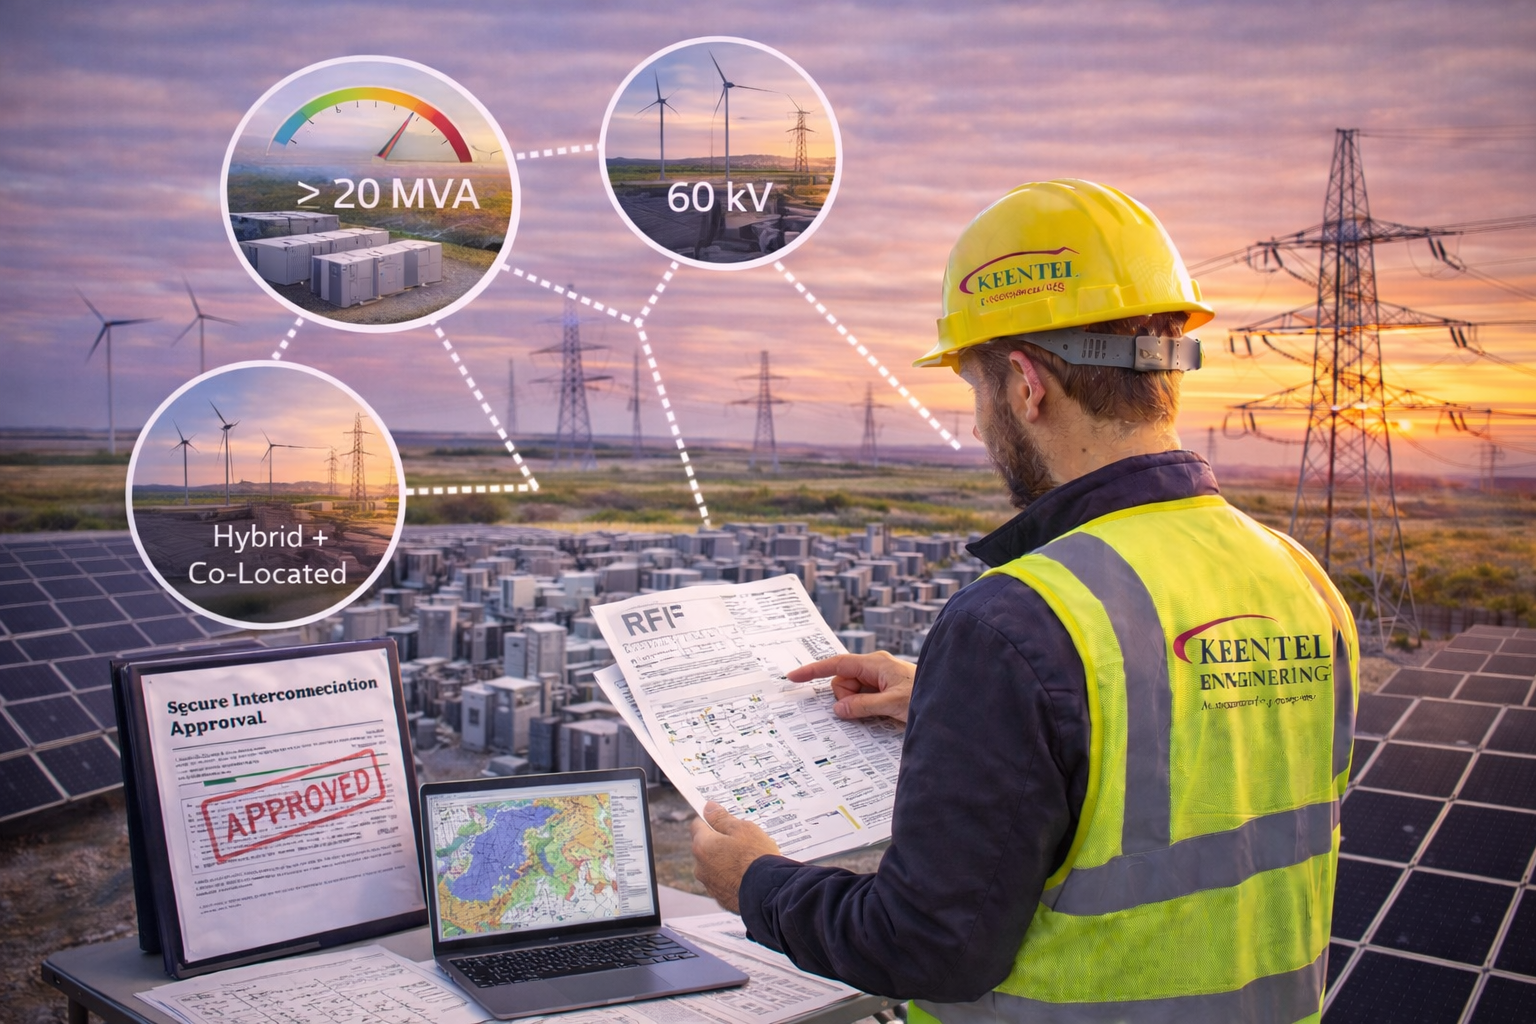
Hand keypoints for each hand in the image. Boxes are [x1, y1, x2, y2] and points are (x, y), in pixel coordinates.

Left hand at [690, 802, 781, 912]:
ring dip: (726, 861)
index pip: (697, 825)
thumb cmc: (757, 858)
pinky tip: (748, 875)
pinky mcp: (721, 899)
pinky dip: (732, 878)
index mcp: (702, 846)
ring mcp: (710, 885)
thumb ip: (722, 818)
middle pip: (706, 847)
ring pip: (715, 866)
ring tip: (749, 860)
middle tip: (742, 840)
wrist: (769, 893)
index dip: (710, 820)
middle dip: (720, 842)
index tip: (721, 819)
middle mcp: (701, 867)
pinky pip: (724, 882)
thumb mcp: (743, 829)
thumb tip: (709, 808)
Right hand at [786, 651, 914, 723]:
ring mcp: (879, 680)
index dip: (813, 670)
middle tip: (871, 708)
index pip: (837, 664)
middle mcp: (874, 668)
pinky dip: (864, 708)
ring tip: (883, 711)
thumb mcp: (893, 704)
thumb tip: (839, 710)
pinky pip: (862, 700)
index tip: (793, 677)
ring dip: (858, 706)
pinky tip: (880, 713)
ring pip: (851, 694)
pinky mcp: (884, 692)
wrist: (951, 701)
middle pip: (842, 683)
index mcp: (874, 663)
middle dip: (847, 698)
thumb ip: (863, 706)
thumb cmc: (926, 695)